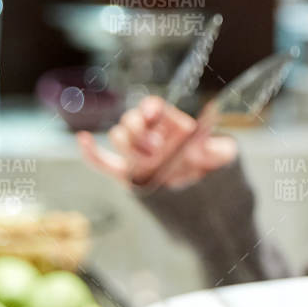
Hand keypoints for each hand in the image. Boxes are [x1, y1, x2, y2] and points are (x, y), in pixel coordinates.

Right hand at [77, 96, 236, 188]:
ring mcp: (137, 154)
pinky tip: (84, 139)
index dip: (149, 108)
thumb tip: (209, 129)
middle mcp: (151, 134)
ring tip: (151, 156)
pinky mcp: (127, 174)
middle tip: (159, 147)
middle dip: (140, 130)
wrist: (209, 199)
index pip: (152, 107)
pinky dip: (91, 152)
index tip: (154, 113)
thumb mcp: (224, 156)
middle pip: (131, 121)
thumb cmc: (216, 169)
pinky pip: (103, 162)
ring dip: (129, 143)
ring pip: (119, 137)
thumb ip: (219, 145)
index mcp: (171, 124)